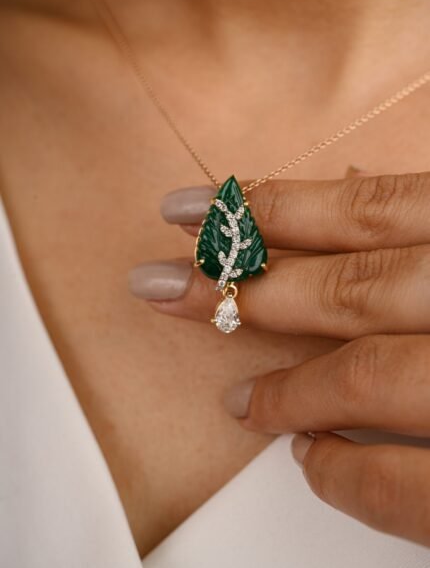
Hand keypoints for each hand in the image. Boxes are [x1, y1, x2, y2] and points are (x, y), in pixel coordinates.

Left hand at [129, 172, 429, 546]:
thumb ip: (419, 222)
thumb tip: (352, 180)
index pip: (360, 213)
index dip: (269, 209)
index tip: (191, 211)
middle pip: (342, 289)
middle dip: (237, 288)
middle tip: (160, 287)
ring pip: (361, 376)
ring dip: (284, 390)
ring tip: (237, 403)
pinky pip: (394, 482)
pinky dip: (341, 472)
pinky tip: (309, 457)